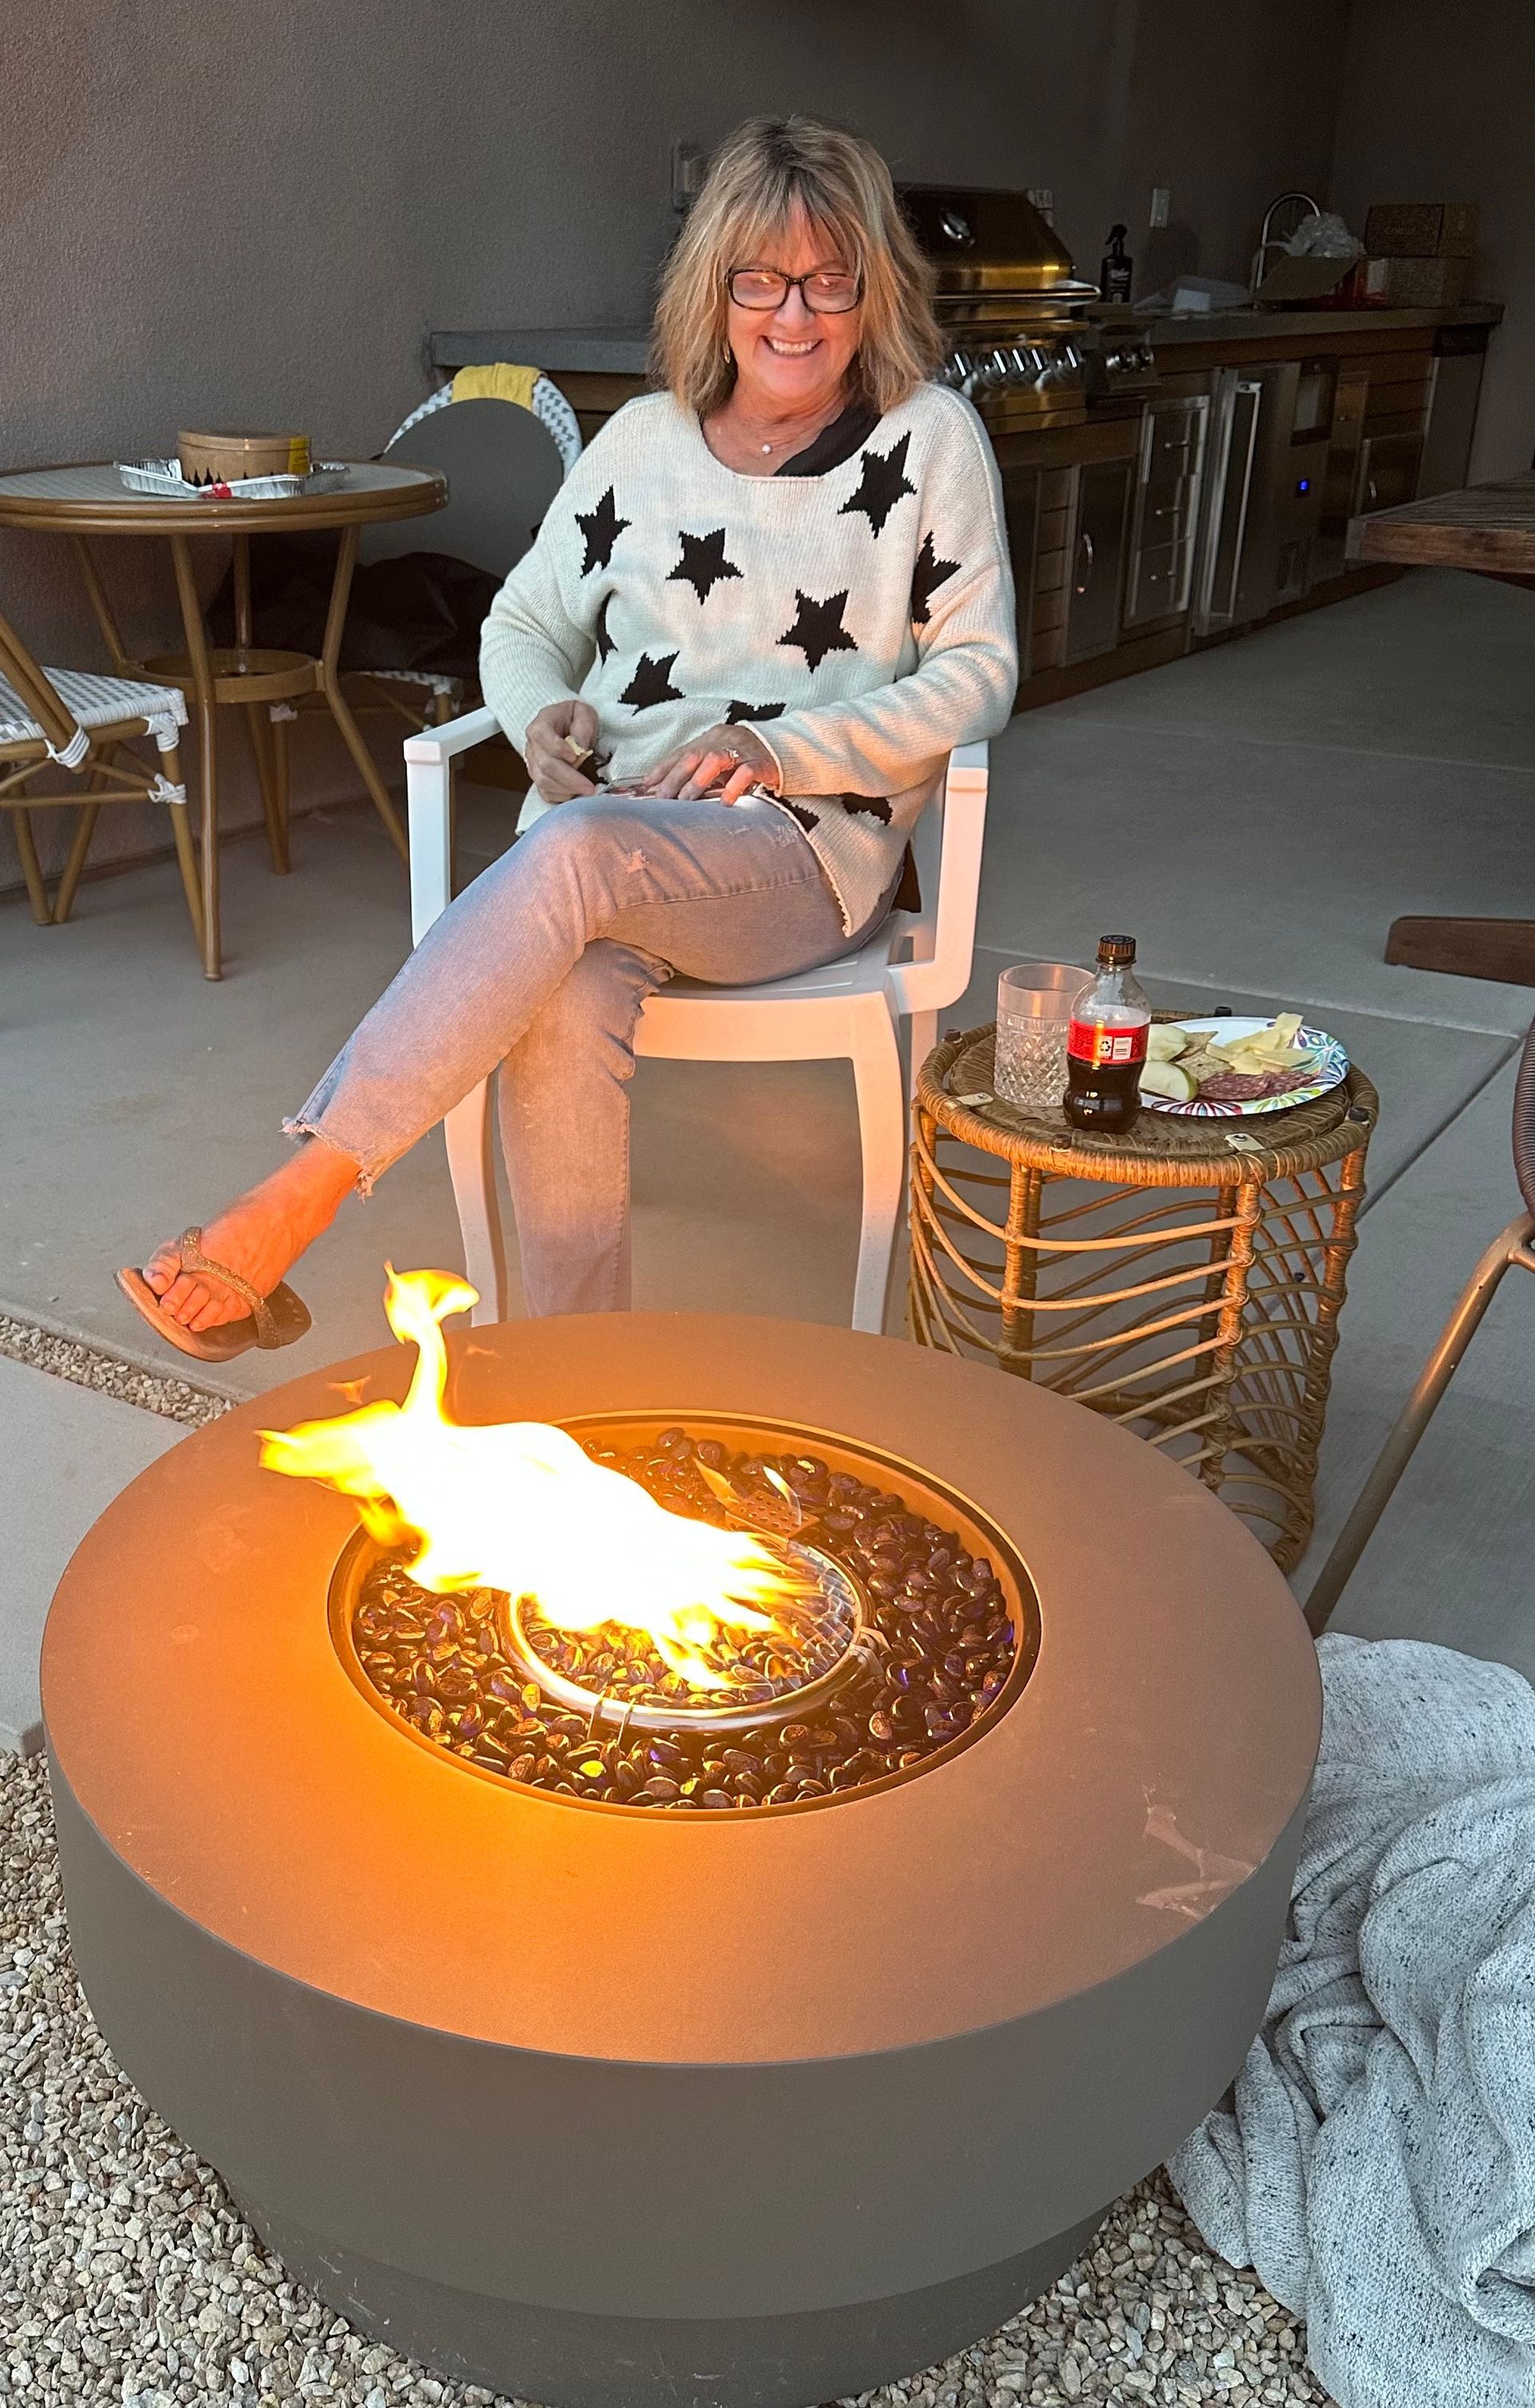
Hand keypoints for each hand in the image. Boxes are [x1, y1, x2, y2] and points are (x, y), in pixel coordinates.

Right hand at [524, 699, 601, 802]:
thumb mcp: (583, 713)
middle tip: (589, 786)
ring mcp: (533, 764)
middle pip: (545, 765)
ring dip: (567, 790)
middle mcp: (532, 746)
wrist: (564, 726)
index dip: (558, 749)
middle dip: (569, 778)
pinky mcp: (539, 779)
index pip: (542, 737)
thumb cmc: (573, 719)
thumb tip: (580, 747)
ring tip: (586, 791)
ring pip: (544, 782)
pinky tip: (576, 794)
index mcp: (540, 725)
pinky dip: (561, 797)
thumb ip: (582, 726)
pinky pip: (545, 793)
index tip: (577, 756)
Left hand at [638, 723, 780, 803]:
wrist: (787, 749)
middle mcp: (724, 740)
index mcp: (711, 738)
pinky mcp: (763, 763)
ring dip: (698, 781)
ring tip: (687, 801)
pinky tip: (724, 802)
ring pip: (716, 760)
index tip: (646, 786)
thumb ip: (698, 770)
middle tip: (662, 799)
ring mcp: (743, 750)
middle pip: (694, 756)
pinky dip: (733, 786)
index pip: (682, 752)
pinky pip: (746, 772)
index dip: (663, 768)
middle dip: (675, 778)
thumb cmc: (747, 760)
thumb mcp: (720, 761)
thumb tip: (669, 789)